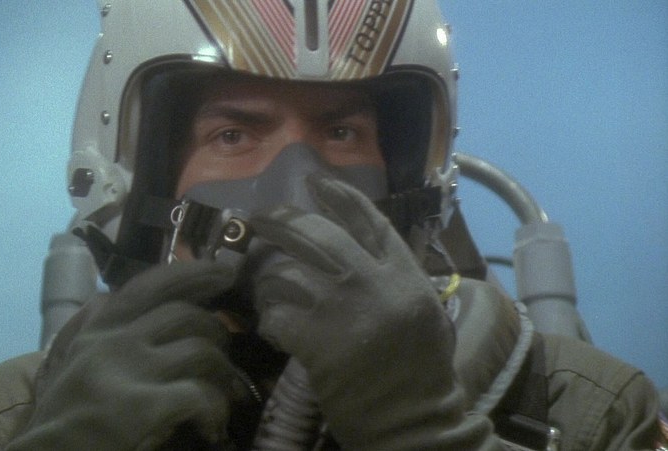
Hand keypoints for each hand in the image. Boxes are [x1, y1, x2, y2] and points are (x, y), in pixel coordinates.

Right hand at [7, 260, 240, 449]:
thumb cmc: (58, 421)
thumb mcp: (69, 364)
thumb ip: (91, 330)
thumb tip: (108, 297)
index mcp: (96, 331)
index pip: (149, 284)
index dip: (192, 272)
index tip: (222, 271)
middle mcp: (113, 340)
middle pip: (183, 312)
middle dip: (217, 327)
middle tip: (229, 345)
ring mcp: (128, 370)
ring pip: (200, 348)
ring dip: (223, 371)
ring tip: (226, 393)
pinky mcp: (141, 406)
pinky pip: (199, 394)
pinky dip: (214, 410)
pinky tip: (211, 427)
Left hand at [249, 174, 496, 449]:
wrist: (414, 421)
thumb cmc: (421, 372)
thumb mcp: (423, 313)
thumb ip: (394, 277)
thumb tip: (358, 249)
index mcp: (405, 274)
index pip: (370, 221)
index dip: (340, 196)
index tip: (315, 181)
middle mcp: (374, 282)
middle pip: (318, 234)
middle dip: (283, 220)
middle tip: (260, 217)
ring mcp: (344, 309)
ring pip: (288, 273)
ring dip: (267, 279)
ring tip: (260, 284)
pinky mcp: (318, 340)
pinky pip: (277, 314)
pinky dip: (269, 319)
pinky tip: (271, 325)